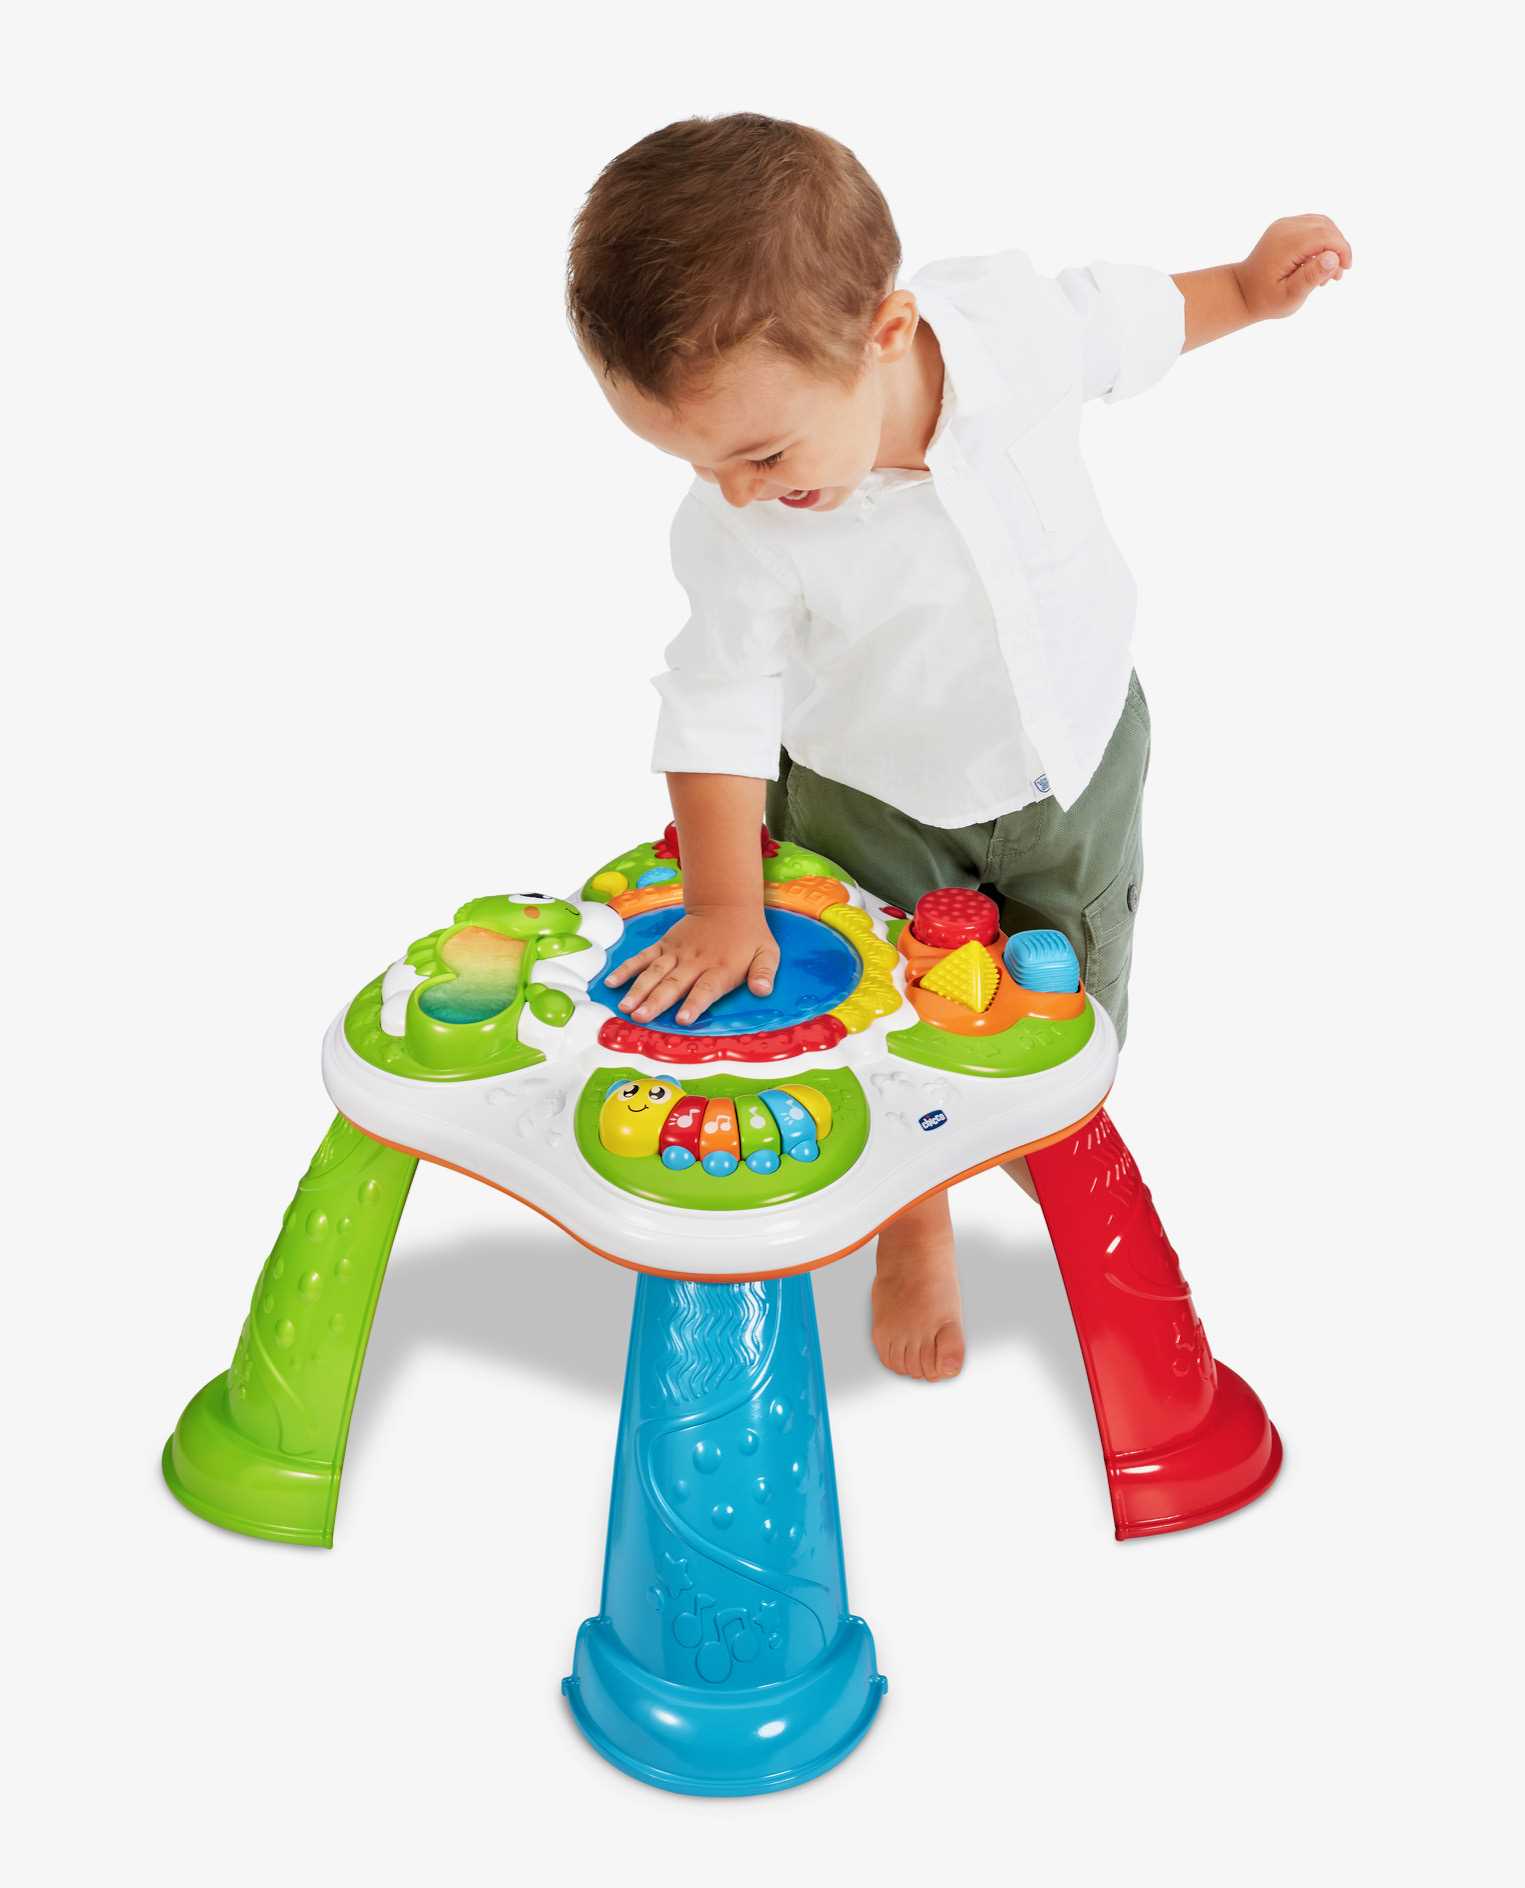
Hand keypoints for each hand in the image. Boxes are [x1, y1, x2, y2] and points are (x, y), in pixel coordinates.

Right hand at [603, 908, 779, 1026]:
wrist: (727, 904)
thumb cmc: (749, 936)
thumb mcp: (767, 953)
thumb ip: (765, 973)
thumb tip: (763, 991)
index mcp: (720, 968)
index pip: (705, 989)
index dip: (694, 1004)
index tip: (681, 1018)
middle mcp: (695, 962)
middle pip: (673, 984)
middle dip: (656, 1001)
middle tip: (641, 1018)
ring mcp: (676, 953)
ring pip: (654, 973)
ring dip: (638, 990)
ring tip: (625, 1007)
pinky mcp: (664, 945)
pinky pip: (643, 957)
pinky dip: (627, 969)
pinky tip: (612, 983)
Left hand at [1233, 214, 1352, 320]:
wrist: (1242, 291)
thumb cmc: (1265, 299)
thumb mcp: (1289, 296)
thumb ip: (1311, 276)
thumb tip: (1333, 257)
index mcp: (1286, 243)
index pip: (1326, 236)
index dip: (1341, 251)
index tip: (1344, 270)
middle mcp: (1285, 227)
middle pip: (1326, 227)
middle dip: (1338, 249)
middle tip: (1337, 275)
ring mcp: (1284, 224)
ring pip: (1322, 224)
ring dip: (1332, 244)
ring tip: (1329, 271)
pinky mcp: (1286, 226)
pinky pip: (1313, 226)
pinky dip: (1323, 241)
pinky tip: (1320, 262)